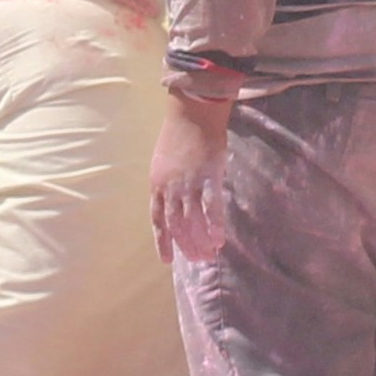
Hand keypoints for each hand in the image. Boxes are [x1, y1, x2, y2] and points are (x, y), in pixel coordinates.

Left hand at [152, 92, 236, 261]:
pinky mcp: (207, 178)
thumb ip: (169, 184)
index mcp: (157, 185)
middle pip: (176, 224)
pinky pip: (210, 207)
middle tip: (198, 260)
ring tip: (210, 254)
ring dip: (200, 240)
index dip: (162, 241)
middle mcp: (169, 188)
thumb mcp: (164, 164)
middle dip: (186, 245)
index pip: (157, 220)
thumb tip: (176, 202)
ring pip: (192, 221)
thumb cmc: (180, 137)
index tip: (166, 259)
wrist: (192, 114)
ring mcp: (188, 184)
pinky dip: (214, 225)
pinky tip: (219, 240)